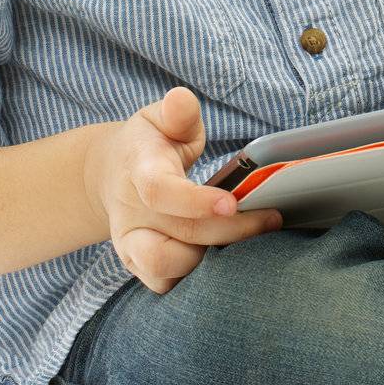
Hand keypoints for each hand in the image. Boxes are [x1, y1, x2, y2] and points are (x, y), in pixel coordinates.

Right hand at [82, 86, 283, 293]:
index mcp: (140, 172)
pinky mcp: (137, 264)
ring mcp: (131, 243)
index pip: (161, 192)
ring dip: (210, 258)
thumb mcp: (159, 117)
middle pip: (182, 234)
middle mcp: (132, 214)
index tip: (231, 203)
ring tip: (242, 237)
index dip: (195, 201)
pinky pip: (163, 284)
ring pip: (167, 268)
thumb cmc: (149, 143)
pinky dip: (191, 280)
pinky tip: (221, 258)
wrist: (112, 173)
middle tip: (272, 219)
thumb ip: (177, 111)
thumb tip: (181, 99)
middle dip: (233, 231)